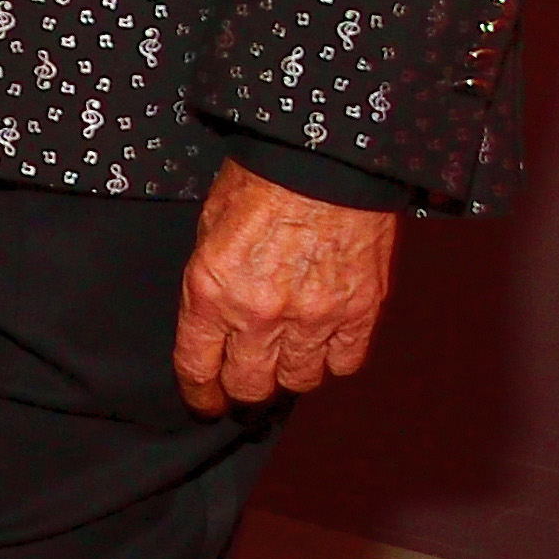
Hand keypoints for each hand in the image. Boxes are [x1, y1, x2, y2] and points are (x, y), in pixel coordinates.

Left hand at [174, 159, 396, 414]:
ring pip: (299, 380)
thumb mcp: (209, 226)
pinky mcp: (359, 311)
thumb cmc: (262, 179)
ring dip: (289, 374)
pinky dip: (332, 359)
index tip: (204, 401)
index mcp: (213, 291)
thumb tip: (213, 318)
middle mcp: (261, 314)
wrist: (325, 158)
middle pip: (251, 386)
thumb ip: (211, 280)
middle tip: (245, 381)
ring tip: (286, 358)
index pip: (198, 368)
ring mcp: (314, 317)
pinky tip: (324, 344)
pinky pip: (345, 363)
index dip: (200, 394)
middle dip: (243, 389)